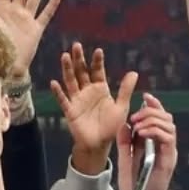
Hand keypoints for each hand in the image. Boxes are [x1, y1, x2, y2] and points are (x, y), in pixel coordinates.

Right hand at [51, 45, 138, 175]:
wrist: (100, 144)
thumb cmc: (111, 127)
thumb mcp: (121, 107)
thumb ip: (125, 90)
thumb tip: (134, 72)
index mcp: (101, 89)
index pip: (98, 71)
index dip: (97, 61)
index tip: (98, 50)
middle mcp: (87, 91)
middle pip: (81, 72)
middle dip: (79, 59)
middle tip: (76, 45)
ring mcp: (77, 100)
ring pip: (71, 81)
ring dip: (67, 69)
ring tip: (64, 56)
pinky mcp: (70, 110)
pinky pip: (63, 99)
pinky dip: (58, 92)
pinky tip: (54, 83)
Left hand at [119, 94, 177, 189]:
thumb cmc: (133, 184)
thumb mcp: (124, 158)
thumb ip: (125, 142)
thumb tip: (125, 124)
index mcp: (155, 143)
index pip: (160, 118)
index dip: (154, 105)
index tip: (144, 96)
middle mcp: (165, 145)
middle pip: (167, 118)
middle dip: (151, 111)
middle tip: (135, 116)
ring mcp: (168, 152)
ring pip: (169, 125)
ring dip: (152, 120)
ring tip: (137, 125)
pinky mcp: (169, 159)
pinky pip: (168, 138)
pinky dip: (155, 130)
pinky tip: (142, 133)